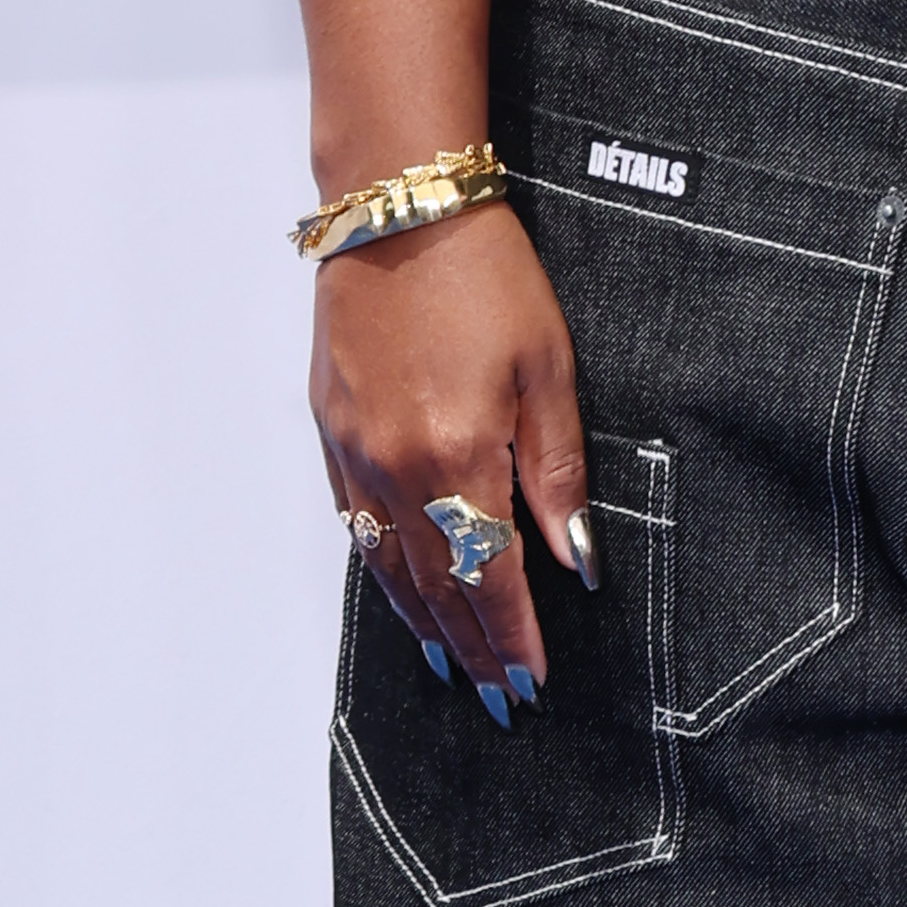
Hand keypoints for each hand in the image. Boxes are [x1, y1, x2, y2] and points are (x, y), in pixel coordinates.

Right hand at [310, 202, 592, 722]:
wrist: (399, 208)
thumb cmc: (484, 276)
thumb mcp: (550, 371)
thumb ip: (559, 474)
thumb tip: (576, 560)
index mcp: (460, 457)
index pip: (490, 579)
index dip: (512, 637)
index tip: (531, 681)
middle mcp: (398, 469)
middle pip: (438, 586)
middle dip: (470, 648)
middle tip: (494, 698)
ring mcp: (356, 453)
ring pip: (388, 565)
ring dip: (420, 623)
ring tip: (448, 666)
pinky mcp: (331, 430)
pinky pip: (354, 523)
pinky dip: (380, 570)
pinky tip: (398, 590)